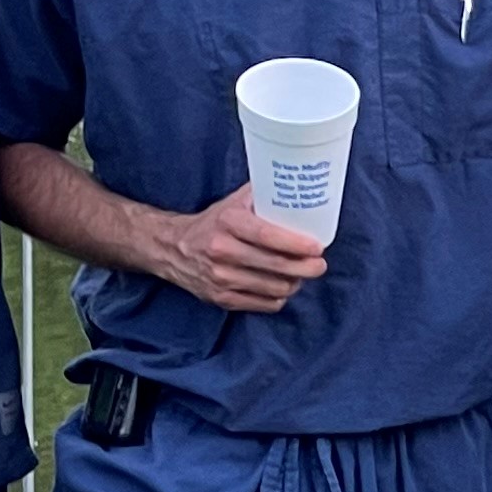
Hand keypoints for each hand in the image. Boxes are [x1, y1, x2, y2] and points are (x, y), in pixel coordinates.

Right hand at [149, 182, 328, 311]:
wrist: (173, 248)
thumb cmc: (213, 222)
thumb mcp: (233, 202)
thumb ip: (263, 195)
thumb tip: (298, 186)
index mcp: (227, 223)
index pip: (268, 235)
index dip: (296, 244)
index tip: (317, 247)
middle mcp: (222, 251)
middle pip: (275, 266)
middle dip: (305, 268)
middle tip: (319, 264)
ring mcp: (221, 278)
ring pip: (273, 288)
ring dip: (294, 283)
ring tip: (301, 274)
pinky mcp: (221, 299)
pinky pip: (263, 304)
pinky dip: (278, 297)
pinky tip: (281, 286)